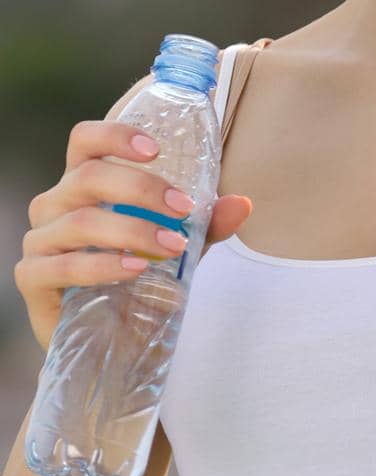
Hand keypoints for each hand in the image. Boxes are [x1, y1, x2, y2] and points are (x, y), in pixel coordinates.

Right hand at [15, 119, 253, 352]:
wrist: (112, 340)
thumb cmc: (138, 278)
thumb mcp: (178, 246)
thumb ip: (207, 225)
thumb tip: (242, 203)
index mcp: (84, 184)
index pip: (86, 141)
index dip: (116, 136)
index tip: (157, 149)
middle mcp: (55, 204)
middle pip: (88, 177)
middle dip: (142, 189)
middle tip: (183, 208)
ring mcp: (40, 240)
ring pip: (80, 221)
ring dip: (133, 230)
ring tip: (172, 246)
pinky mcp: (32, 278)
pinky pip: (64, 265)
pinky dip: (104, 265)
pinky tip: (136, 269)